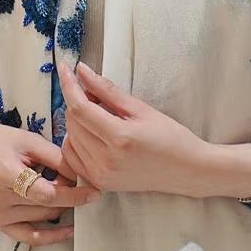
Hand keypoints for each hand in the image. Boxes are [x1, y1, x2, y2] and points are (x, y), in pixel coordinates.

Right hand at [0, 118, 99, 246]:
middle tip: (74, 181)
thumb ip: (57, 158)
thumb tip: (83, 177)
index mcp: (4, 174)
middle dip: (68, 196)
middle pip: (47, 206)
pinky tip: (69, 229)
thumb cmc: (0, 141)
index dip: (73, 194)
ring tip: (59, 187)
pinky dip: (51, 236)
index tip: (94, 192)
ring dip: (59, 206)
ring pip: (43, 218)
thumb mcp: (30, 141)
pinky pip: (30, 237)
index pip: (46, 193)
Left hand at [55, 58, 203, 195]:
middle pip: (73, 122)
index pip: (80, 108)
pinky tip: (91, 134)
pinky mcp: (99, 183)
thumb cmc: (170, 137)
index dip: (69, 85)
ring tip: (99, 116)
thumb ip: (107, 90)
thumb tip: (81, 71)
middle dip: (77, 102)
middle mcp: (106, 161)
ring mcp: (101, 175)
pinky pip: (72, 157)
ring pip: (69, 139)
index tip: (64, 67)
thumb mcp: (141, 108)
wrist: (186, 171)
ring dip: (76, 121)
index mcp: (120, 138)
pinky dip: (75, 141)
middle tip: (95, 94)